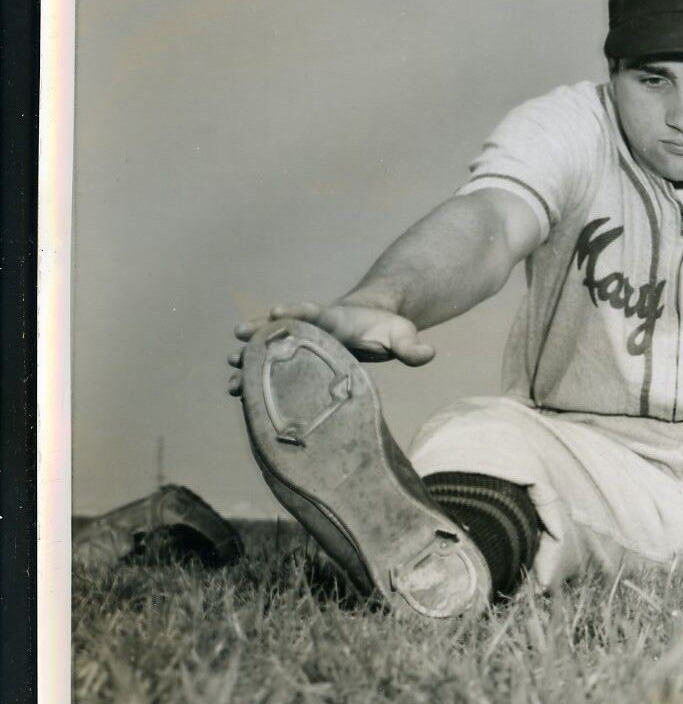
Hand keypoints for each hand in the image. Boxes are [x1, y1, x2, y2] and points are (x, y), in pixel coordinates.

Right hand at [227, 301, 435, 395]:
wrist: (374, 322)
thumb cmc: (387, 328)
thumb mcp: (404, 334)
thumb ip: (412, 346)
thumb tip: (429, 354)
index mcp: (335, 319)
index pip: (314, 313)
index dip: (297, 312)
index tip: (277, 311)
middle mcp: (312, 329)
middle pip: (282, 329)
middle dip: (260, 334)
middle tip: (238, 339)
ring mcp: (302, 343)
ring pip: (271, 349)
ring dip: (251, 359)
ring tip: (231, 369)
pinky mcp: (299, 360)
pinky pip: (274, 368)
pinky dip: (257, 377)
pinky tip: (238, 392)